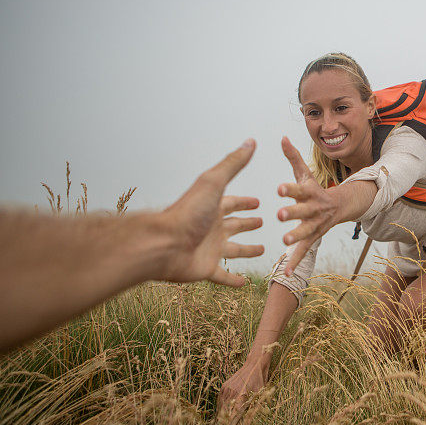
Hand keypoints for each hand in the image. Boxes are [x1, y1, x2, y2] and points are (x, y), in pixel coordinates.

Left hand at [161, 139, 263, 286]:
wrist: (164, 244)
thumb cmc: (187, 213)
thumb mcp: (213, 183)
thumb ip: (232, 164)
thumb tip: (250, 141)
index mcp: (213, 208)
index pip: (232, 203)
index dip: (245, 202)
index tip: (258, 202)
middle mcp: (212, 228)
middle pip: (234, 225)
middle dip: (247, 222)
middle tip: (260, 221)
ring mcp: (209, 249)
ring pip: (233, 250)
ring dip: (246, 250)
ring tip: (261, 250)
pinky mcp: (206, 269)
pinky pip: (223, 276)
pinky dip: (234, 280)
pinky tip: (245, 283)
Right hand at [218, 359, 265, 421]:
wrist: (254, 364)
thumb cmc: (260, 381)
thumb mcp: (260, 395)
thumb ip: (253, 409)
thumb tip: (247, 423)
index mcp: (242, 395)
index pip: (235, 415)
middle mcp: (233, 392)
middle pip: (226, 413)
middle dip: (226, 424)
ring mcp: (227, 389)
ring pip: (222, 407)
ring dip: (223, 416)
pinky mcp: (224, 386)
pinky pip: (220, 400)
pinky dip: (222, 408)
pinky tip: (224, 412)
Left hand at [276, 136, 336, 275]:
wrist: (338, 208)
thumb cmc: (314, 189)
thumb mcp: (305, 174)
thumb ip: (293, 158)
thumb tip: (282, 138)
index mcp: (309, 193)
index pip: (298, 189)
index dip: (290, 189)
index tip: (278, 189)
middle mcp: (313, 209)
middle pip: (303, 211)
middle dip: (292, 213)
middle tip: (280, 214)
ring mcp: (314, 225)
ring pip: (305, 232)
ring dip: (295, 236)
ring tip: (284, 239)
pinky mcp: (311, 239)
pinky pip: (303, 252)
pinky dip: (295, 263)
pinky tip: (286, 274)